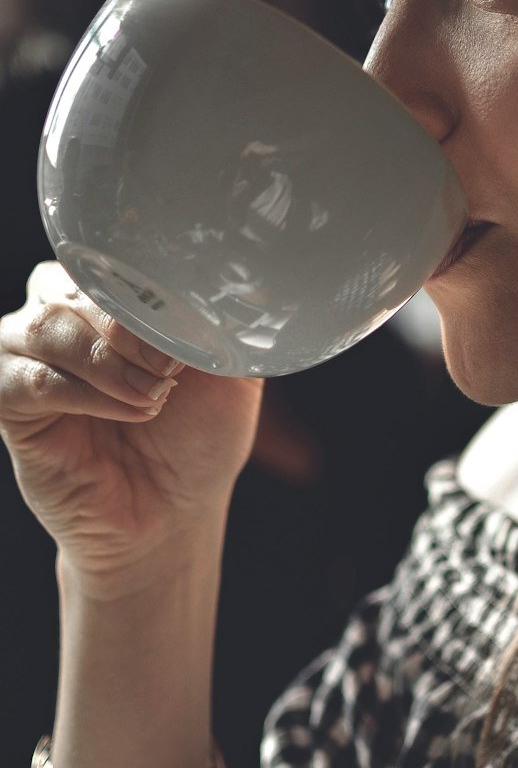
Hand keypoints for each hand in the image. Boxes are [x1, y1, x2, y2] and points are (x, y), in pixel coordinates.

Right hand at [0, 262, 262, 587]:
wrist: (174, 509)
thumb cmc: (197, 434)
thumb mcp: (231, 370)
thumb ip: (230, 325)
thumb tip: (245, 288)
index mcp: (110, 294)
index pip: (110, 257)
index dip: (146, 284)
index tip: (188, 323)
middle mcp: (61, 315)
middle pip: (72, 284)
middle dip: (127, 324)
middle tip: (170, 368)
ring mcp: (28, 357)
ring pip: (47, 325)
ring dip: (108, 360)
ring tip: (153, 396)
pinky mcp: (10, 404)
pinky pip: (31, 380)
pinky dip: (85, 393)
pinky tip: (127, 411)